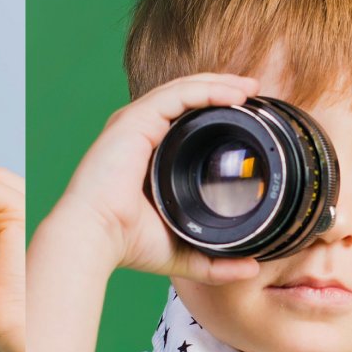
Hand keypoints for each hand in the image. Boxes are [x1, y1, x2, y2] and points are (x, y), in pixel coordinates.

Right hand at [58, 72, 261, 283]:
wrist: (96, 238)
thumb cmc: (127, 244)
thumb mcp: (184, 253)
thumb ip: (217, 263)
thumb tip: (252, 268)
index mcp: (148, 153)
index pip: (186, 120)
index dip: (216, 111)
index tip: (248, 115)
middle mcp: (140, 132)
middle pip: (187, 98)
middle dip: (222, 89)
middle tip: (254, 91)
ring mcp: (136, 122)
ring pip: (184, 89)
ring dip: (219, 83)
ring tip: (250, 87)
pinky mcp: (135, 119)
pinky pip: (177, 94)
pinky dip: (206, 90)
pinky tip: (233, 93)